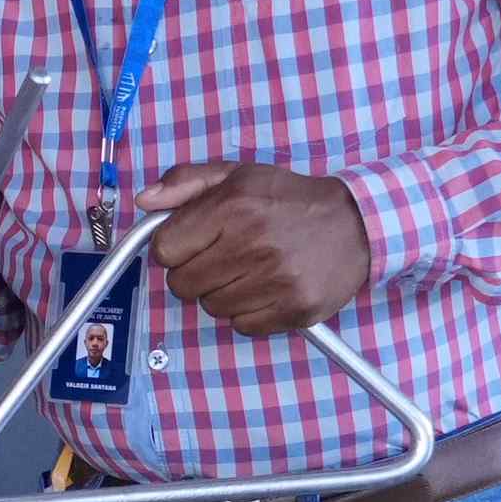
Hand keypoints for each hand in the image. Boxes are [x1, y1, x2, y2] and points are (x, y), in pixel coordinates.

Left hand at [135, 162, 370, 336]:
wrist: (356, 223)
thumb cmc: (291, 199)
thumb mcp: (238, 175)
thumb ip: (186, 182)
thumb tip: (145, 200)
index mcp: (233, 206)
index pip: (165, 249)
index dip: (174, 249)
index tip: (193, 244)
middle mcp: (253, 244)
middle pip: (182, 285)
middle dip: (195, 273)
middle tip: (223, 258)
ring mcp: (276, 280)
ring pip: (210, 307)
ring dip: (221, 293)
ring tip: (249, 270)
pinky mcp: (294, 309)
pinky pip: (241, 325)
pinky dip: (247, 312)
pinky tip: (266, 287)